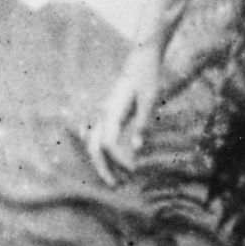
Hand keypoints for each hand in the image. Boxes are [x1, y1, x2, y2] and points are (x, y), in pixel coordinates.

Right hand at [87, 44, 163, 185]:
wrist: (142, 59)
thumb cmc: (148, 77)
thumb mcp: (150, 99)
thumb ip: (143, 122)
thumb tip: (138, 148)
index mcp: (112, 111)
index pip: (107, 143)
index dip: (119, 160)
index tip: (135, 170)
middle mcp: (103, 114)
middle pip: (94, 147)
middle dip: (103, 167)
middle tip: (116, 186)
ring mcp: (104, 114)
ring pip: (95, 143)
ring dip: (104, 162)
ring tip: (119, 178)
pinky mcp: (110, 114)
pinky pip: (101, 137)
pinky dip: (106, 152)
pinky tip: (117, 162)